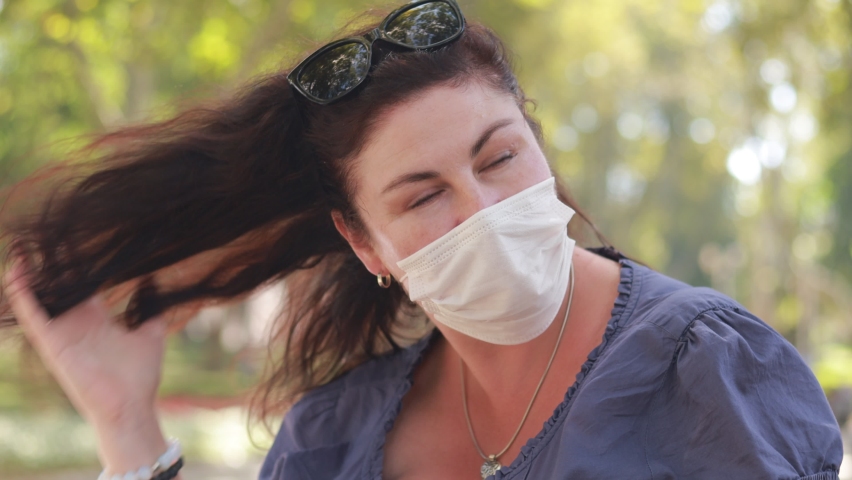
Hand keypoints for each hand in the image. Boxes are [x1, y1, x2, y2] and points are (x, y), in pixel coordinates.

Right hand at [3, 258, 170, 471]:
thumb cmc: (141, 376)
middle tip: (45, 238)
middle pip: (61, 288)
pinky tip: (17, 274)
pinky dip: (25, 296)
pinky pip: (34, 316)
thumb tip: (157, 284)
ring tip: (24, 252)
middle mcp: (77, 324)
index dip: (80, 266)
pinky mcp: (53, 344)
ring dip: (31, 278)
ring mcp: (63, 334)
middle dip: (52, 267)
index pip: (85, 286)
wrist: (131, 406)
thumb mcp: (151, 334)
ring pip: (42, 299)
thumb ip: (151, 309)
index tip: (77, 242)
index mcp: (97, 320)